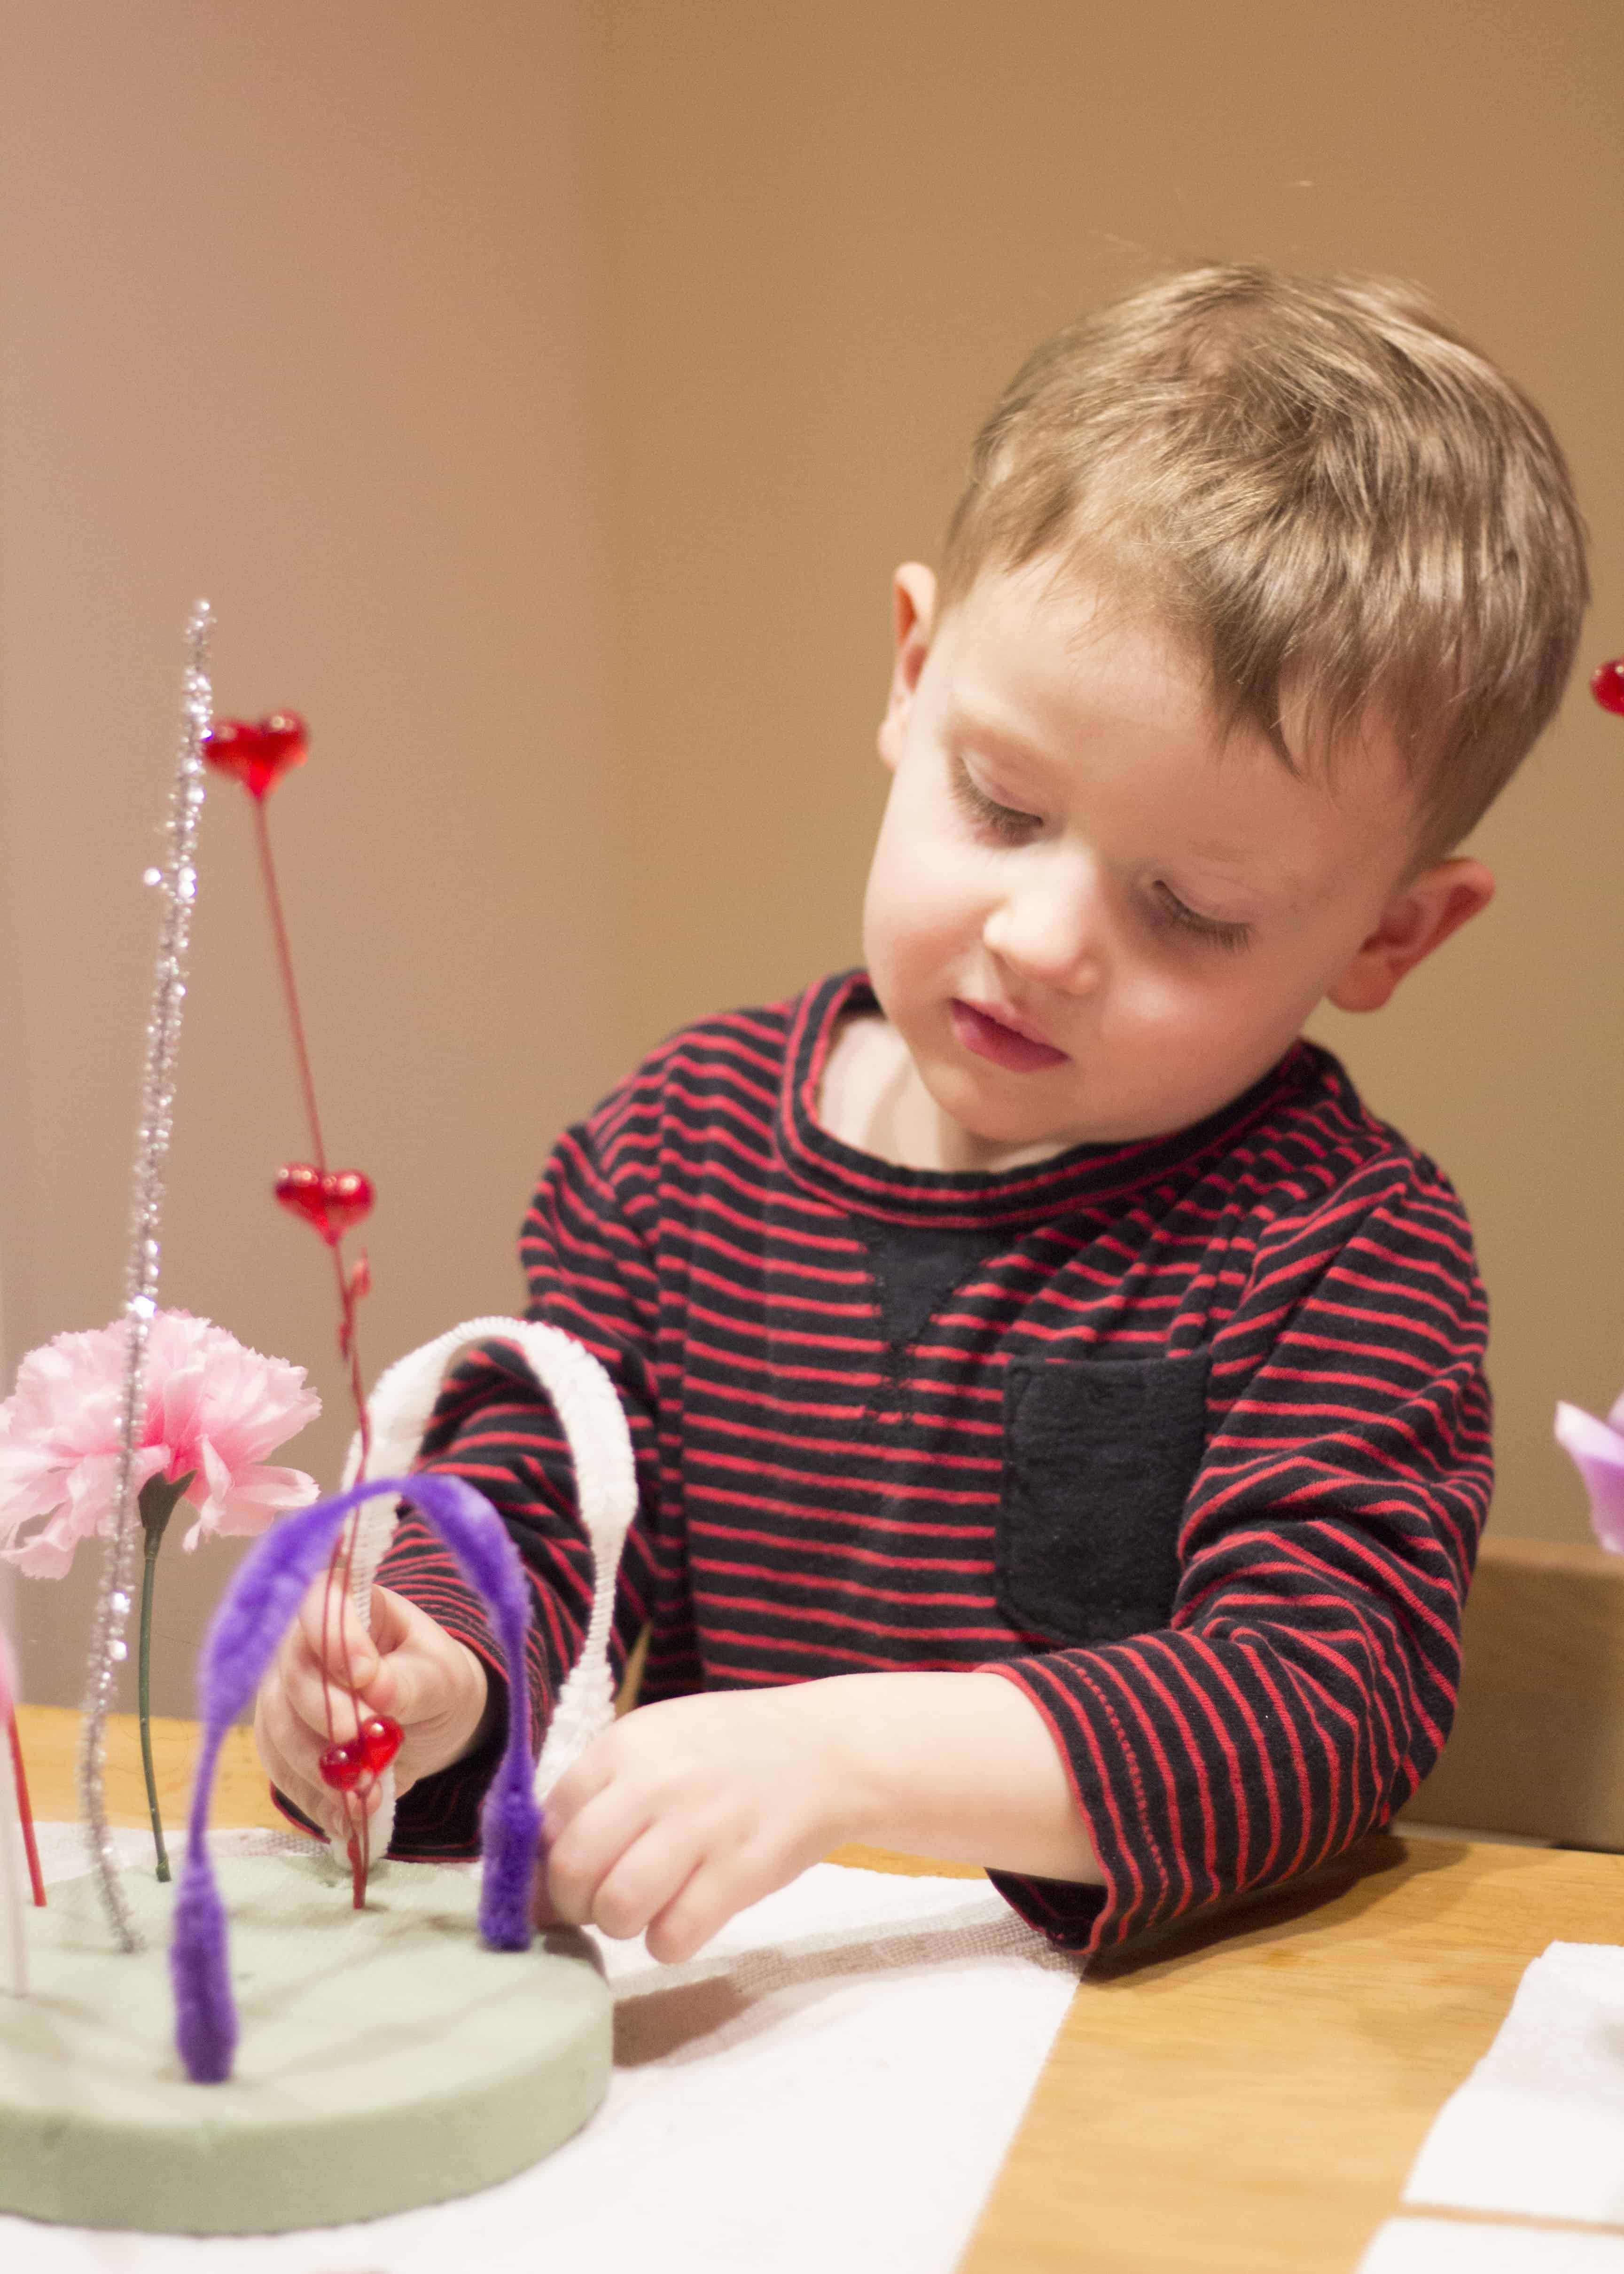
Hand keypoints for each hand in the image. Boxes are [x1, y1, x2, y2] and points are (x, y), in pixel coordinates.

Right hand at [253, 1579, 489, 1841]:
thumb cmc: (435, 1682)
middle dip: (330, 1719)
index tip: (365, 1676)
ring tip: (368, 1794)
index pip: (321, 1601)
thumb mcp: (443, 1678)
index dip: (333, 1637)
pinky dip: (315, 1798)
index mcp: (349, 1605)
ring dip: (322, 1769)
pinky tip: (348, 1817)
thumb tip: (376, 1687)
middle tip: (370, 1754)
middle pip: (293, 1675)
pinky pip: (281, 1771)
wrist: (428, 1722)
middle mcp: (304, 1643)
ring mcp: (284, 1692)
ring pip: (278, 1729)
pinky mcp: (281, 1741)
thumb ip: (412, 1681)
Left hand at [540, 1670, 1099, 1963]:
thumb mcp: (657, 1746)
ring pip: (617, 1909)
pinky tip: (685, 1918)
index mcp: (625, 1745)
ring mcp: (699, 1828)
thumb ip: (597, 1797)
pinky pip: (672, 1937)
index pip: (549, 1823)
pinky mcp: (739, 1873)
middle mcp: (655, 1783)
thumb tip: (533, 1883)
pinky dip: (669, 1942)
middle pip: (572, 1871)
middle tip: (601, 1903)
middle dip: (574, 1904)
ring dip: (622, 1924)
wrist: (824, 1751)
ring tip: (647, 1907)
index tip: (569, 1879)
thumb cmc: (727, 1753)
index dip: (548, 1865)